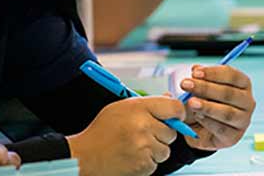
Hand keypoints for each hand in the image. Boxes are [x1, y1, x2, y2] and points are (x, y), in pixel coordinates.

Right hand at [67, 97, 184, 175]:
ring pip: (166, 150)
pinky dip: (147, 162)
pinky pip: (156, 164)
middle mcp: (144, 126)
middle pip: (172, 132)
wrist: (86, 156)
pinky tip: (132, 157)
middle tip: (144, 135)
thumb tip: (169, 98)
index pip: (174, 107)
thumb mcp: (121, 108)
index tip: (174, 117)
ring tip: (136, 146)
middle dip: (162, 135)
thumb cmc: (103, 130)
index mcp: (139, 107)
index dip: (177, 113)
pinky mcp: (143, 165)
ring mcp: (144, 147)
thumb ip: (147, 104)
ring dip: (155, 150)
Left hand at [179, 65, 254, 150]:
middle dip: (205, 88)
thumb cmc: (204, 102)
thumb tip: (196, 68)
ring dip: (207, 106)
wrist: (200, 128)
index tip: (194, 72)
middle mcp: (247, 102)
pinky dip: (207, 121)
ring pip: (227, 112)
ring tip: (190, 102)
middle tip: (186, 84)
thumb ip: (199, 78)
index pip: (233, 75)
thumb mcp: (200, 87)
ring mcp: (243, 120)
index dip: (213, 73)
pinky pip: (221, 129)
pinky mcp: (234, 137)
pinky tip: (197, 115)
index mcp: (243, 84)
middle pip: (229, 93)